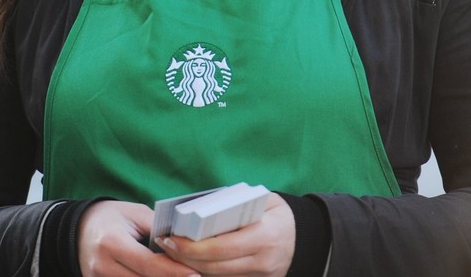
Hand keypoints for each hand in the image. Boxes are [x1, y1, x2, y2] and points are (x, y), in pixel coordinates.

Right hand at [78, 201, 200, 276]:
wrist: (78, 229)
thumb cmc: (110, 217)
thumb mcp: (134, 213)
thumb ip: (157, 228)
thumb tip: (183, 243)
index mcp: (111, 243)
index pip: (148, 265)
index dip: (173, 272)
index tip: (195, 274)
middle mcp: (102, 267)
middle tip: (194, 276)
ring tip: (178, 275)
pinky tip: (160, 276)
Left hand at [155, 193, 294, 276]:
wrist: (306, 238)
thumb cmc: (279, 213)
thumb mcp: (263, 201)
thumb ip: (234, 206)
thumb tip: (197, 210)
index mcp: (265, 236)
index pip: (220, 247)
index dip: (191, 246)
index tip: (170, 238)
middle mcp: (262, 261)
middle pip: (213, 267)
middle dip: (184, 257)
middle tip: (163, 244)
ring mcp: (260, 276)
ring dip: (190, 267)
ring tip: (171, 252)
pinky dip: (204, 271)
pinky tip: (188, 261)